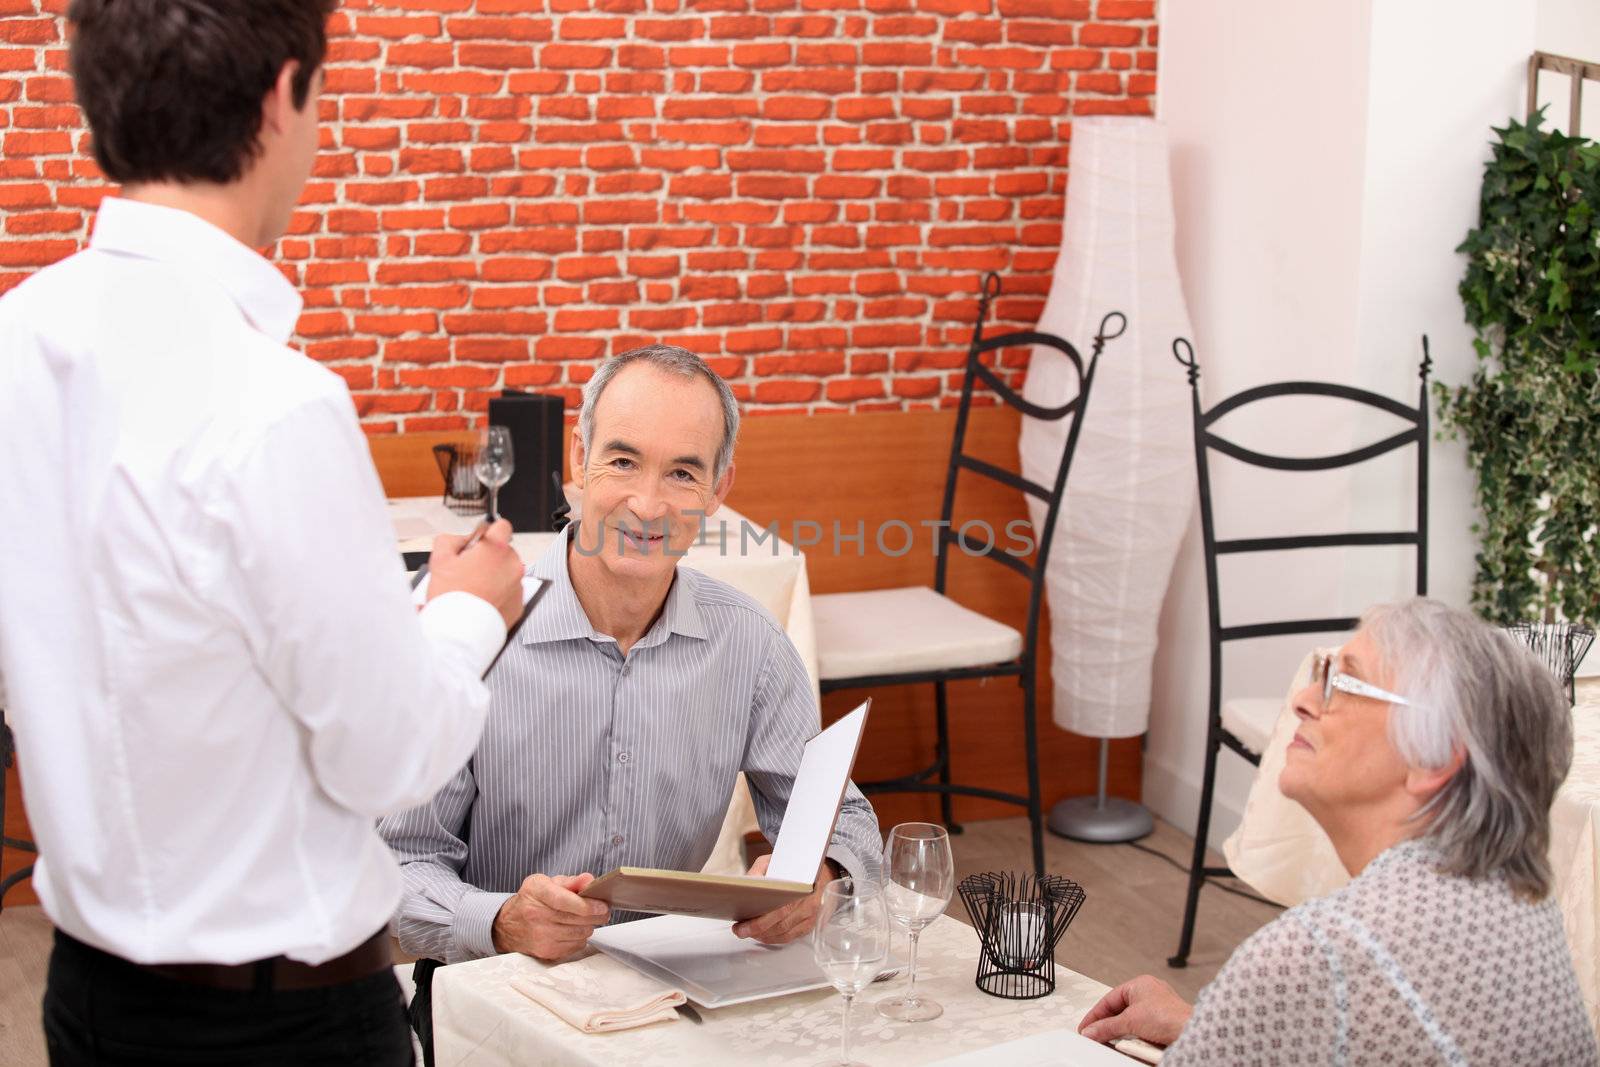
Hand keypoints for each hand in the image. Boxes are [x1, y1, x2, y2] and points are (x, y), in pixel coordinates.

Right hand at [425, 520, 524, 630]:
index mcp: (496, 548)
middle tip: (468, 572)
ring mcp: (519, 585)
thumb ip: (450, 540)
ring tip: (473, 591)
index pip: (501, 526)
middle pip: (503, 553)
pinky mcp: (519, 605)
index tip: (479, 542)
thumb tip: (462, 539)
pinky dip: (499, 596)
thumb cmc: (450, 596)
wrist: (460, 632)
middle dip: (488, 559)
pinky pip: (510, 594)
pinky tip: (481, 602)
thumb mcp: (439, 558)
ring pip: (506, 574)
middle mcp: (513, 565)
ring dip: (494, 578)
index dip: (488, 532)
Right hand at [491, 873, 609, 960]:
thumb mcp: (546, 883)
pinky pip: (575, 946)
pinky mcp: (546, 952)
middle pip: (576, 919)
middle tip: (604, 911)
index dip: (587, 905)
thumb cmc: (532, 900)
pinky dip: (581, 937)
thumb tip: (590, 881)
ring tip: (587, 919)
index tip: (603, 905)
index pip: (564, 901)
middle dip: (596, 915)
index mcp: (536, 892)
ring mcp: (540, 936)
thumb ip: (571, 881)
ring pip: (579, 933)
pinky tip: (575, 930)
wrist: (508, 926)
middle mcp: (536, 915)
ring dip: (589, 926)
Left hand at [732, 856, 836, 943]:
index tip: (742, 923)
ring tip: (747, 932)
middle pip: (780, 924)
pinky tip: (762, 934)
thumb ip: (759, 871)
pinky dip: (773, 938)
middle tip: (739, 930)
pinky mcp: (809, 925)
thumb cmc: (793, 867)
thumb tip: (746, 885)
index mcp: (800, 886)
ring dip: (763, 936)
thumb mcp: (773, 861)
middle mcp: (808, 903)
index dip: (759, 921)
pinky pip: (789, 937)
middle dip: (756, 930)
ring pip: (784, 934)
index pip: (779, 910)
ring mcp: (810, 916)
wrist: (819, 872)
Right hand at [1078, 974, 1192, 1047]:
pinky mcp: (1163, 1023)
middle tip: (1096, 1035)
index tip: (1086, 1027)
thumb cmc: (1170, 1017)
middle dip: (1108, 1025)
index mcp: (1139, 984)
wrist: (1192, 1032)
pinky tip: (1132, 1044)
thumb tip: (1092, 1031)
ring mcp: (1157, 1009)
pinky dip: (1135, 1037)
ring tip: (1115, 1041)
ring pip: (1130, 1021)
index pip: (1109, 999)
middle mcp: (1149, 994)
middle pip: (1119, 1011)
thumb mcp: (1130, 1021)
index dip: (1095, 1015)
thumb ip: (1107, 1027)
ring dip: (1123, 1032)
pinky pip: (1142, 1029)